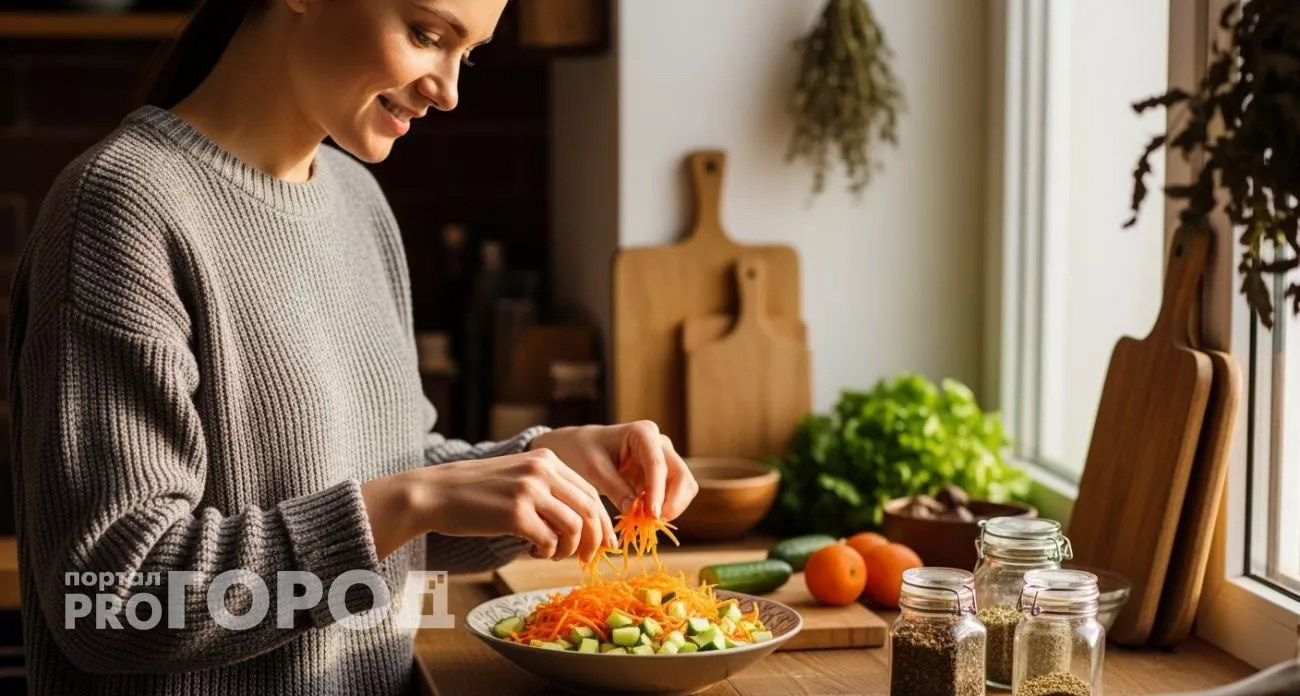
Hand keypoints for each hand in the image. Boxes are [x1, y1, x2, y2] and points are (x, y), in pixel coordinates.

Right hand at [405, 448, 616, 561]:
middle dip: (594, 540)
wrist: (434, 493)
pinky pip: (549, 542)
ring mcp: (529, 491)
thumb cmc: (476, 492)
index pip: (590, 492)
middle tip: (587, 558)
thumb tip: (583, 524)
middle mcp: (542, 470)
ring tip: (549, 553)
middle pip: (590, 509)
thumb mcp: (518, 478)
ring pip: (575, 527)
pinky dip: (546, 554)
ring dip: (568, 549)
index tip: (604, 544)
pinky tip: (530, 552)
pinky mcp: (515, 514)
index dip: (602, 522)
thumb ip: (549, 491)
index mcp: (546, 459)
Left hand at [527, 421, 698, 520]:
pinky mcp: (661, 477)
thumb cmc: (583, 453)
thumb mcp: (592, 469)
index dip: (658, 491)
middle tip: (653, 523)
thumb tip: (635, 510)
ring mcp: (664, 459)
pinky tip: (645, 518)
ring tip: (646, 522)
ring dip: (671, 507)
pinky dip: (665, 509)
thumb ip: (614, 487)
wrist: (579, 449)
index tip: (652, 515)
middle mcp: (660, 444)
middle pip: (681, 475)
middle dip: (673, 502)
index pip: (658, 464)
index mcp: (643, 433)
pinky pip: (674, 495)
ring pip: (684, 487)